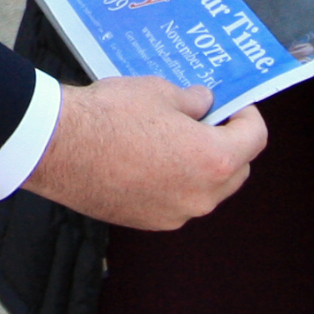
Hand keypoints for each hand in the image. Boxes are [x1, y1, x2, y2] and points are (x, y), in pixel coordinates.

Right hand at [25, 77, 267, 228]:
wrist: (57, 147)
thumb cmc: (110, 115)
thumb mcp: (159, 91)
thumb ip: (192, 101)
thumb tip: (202, 105)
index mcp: (213, 160)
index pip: (255, 138)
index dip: (248, 116)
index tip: (235, 105)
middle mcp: (201, 196)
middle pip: (237, 171)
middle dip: (229, 145)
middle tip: (206, 121)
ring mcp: (175, 214)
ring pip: (206, 191)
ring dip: (202, 168)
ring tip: (174, 140)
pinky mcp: (148, 221)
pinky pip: (177, 202)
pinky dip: (175, 184)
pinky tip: (149, 160)